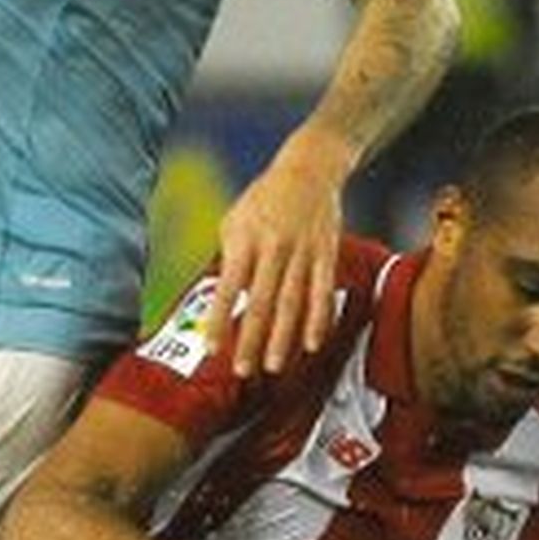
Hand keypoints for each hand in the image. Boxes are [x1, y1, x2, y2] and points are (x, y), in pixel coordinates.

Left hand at [202, 126, 349, 379]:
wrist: (309, 168)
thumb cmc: (263, 199)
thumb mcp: (234, 220)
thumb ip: (229, 258)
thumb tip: (224, 299)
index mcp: (245, 239)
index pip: (228, 288)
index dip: (220, 320)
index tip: (212, 349)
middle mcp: (273, 247)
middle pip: (261, 302)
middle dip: (251, 340)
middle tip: (244, 371)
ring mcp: (302, 252)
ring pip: (292, 303)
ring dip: (283, 338)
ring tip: (274, 367)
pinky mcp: (326, 254)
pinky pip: (322, 292)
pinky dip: (318, 320)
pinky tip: (313, 345)